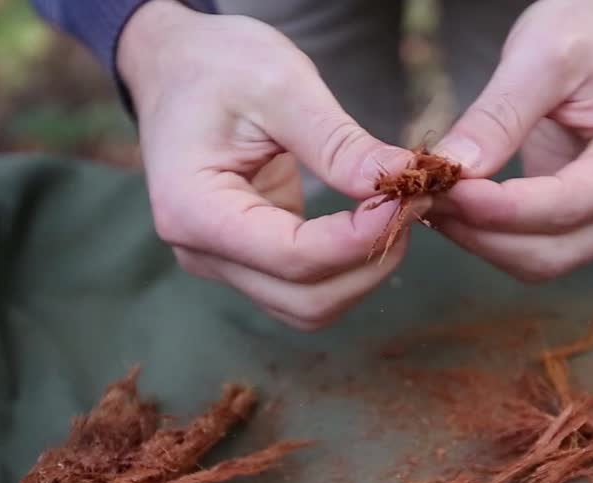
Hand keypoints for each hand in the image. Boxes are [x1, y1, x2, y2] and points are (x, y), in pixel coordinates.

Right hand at [117, 0, 421, 329]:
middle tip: (415, 201)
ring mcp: (224, 263)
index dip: (360, 239)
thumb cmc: (218, 66)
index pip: (292, 257)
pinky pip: (307, 287)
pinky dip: (349, 264)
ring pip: (310, 306)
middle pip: (306, 299)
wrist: (178, 66)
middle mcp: (202, 251)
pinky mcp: (249, 260)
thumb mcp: (281, 85)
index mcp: (193, 210)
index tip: (410, 196)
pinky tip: (375, 219)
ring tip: (399, 209)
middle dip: (371, 260)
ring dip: (365, 270)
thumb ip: (339, 143)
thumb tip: (402, 180)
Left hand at [429, 0, 592, 281]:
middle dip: (480, 231)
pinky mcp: (582, 225)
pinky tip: (452, 203)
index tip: (440, 187)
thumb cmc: (586, 34)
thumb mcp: (541, 58)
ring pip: (536, 262)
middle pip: (550, 252)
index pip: (565, 206)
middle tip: (421, 193)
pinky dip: (485, 235)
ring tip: (430, 196)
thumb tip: (451, 170)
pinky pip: (529, 249)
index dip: (498, 209)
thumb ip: (498, 118)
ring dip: (477, 239)